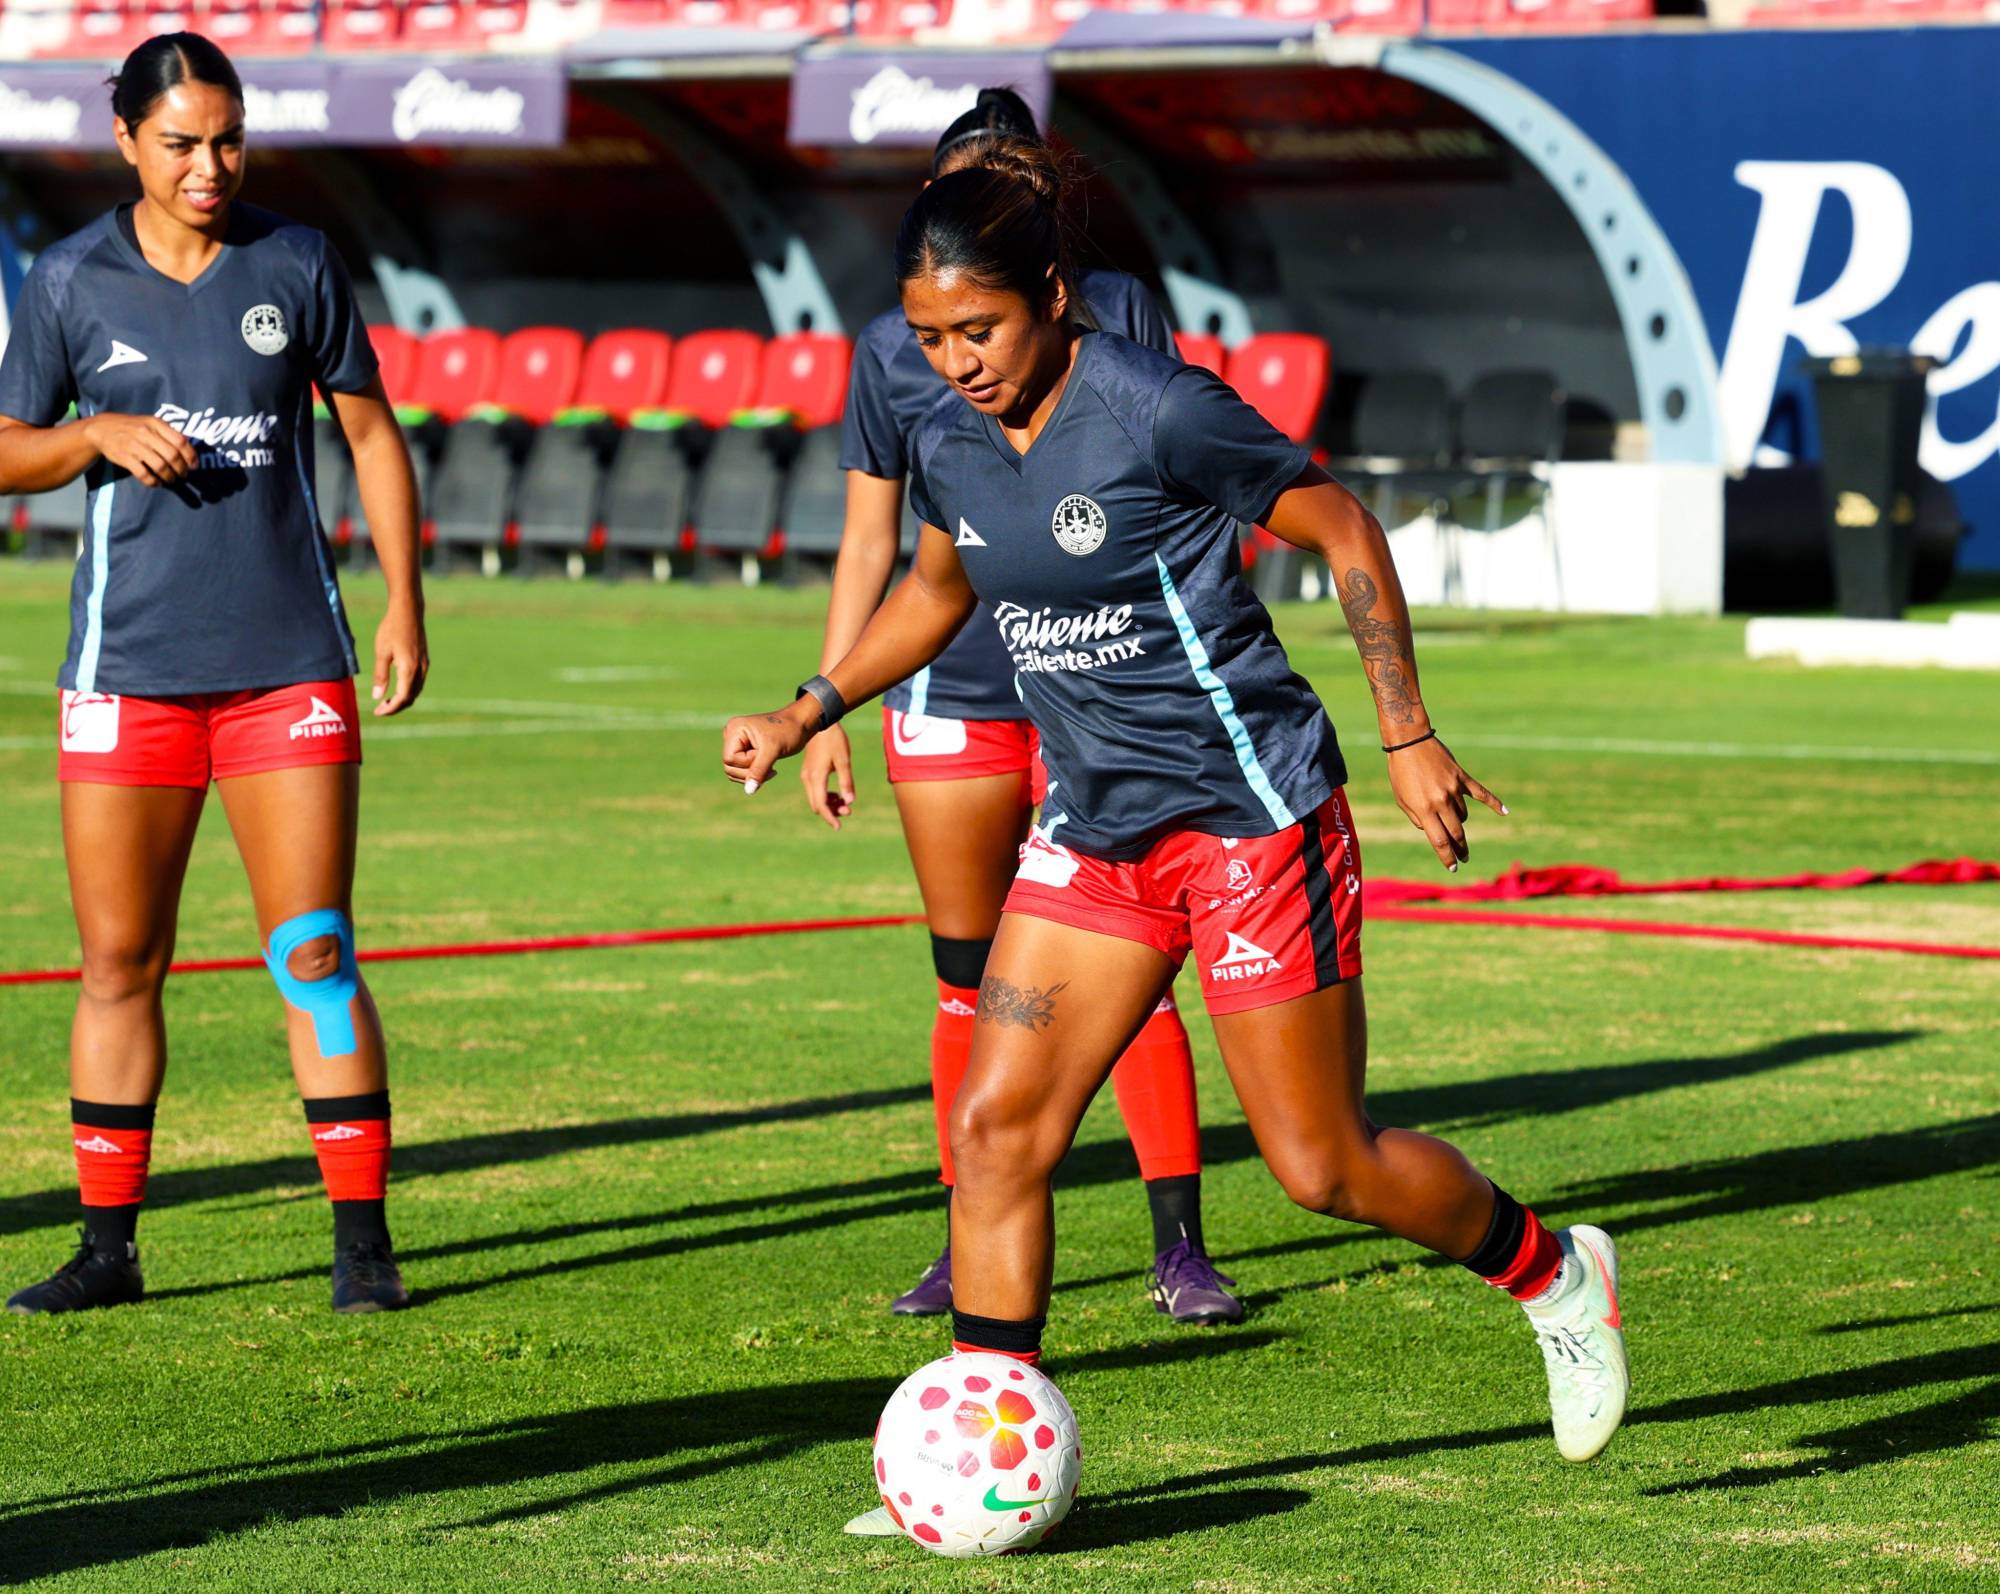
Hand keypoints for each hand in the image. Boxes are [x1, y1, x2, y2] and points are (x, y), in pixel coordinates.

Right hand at [86, 414, 198, 487]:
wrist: (101, 429)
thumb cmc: (132, 427)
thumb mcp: (150, 423)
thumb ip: (168, 433)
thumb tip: (189, 450)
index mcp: (155, 423)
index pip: (180, 441)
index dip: (191, 456)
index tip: (194, 466)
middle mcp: (145, 433)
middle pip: (172, 456)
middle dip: (182, 469)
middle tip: (183, 475)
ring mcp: (134, 446)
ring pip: (160, 466)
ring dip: (170, 477)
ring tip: (171, 480)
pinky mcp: (125, 458)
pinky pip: (144, 474)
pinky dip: (153, 482)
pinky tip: (157, 483)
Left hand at [372, 603, 427, 715]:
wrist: (409, 611)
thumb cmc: (392, 629)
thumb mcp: (381, 652)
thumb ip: (380, 676)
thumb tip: (377, 696)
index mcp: (409, 669)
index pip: (402, 698)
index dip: (390, 708)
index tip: (377, 712)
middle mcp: (420, 670)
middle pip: (411, 698)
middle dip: (396, 706)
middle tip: (380, 709)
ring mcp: (424, 665)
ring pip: (416, 691)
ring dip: (403, 699)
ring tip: (386, 700)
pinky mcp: (424, 660)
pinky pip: (418, 682)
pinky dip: (408, 690)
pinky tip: (397, 686)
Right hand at [723, 701, 818, 794]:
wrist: (800, 724)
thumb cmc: (788, 731)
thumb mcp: (773, 751)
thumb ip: (759, 770)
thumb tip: (749, 791)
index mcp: (734, 729)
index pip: (730, 759)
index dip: (748, 763)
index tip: (765, 754)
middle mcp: (731, 735)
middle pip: (730, 767)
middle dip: (751, 771)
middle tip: (770, 763)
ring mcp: (737, 743)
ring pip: (734, 771)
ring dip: (754, 774)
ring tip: (771, 766)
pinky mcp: (744, 750)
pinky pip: (742, 770)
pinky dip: (755, 773)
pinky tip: (769, 767)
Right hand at [799, 722, 856, 828]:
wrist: (821, 723)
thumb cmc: (834, 740)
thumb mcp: (844, 760)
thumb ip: (846, 781)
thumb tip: (850, 801)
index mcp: (816, 776)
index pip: (821, 804)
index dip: (829, 817)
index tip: (838, 827)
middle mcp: (808, 778)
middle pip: (817, 804)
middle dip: (831, 812)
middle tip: (848, 811)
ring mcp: (807, 775)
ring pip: (815, 798)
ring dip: (829, 804)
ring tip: (845, 803)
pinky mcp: (808, 772)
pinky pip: (814, 791)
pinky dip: (825, 796)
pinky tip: (837, 794)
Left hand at [1385, 736, 1504, 871]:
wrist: (1408, 741)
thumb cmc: (1401, 772)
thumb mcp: (1402, 800)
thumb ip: (1418, 819)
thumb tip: (1434, 831)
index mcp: (1424, 809)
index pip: (1440, 841)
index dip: (1447, 858)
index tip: (1454, 868)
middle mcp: (1441, 801)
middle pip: (1456, 833)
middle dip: (1460, 848)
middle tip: (1464, 857)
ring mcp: (1454, 789)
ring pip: (1463, 814)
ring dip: (1459, 820)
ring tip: (1450, 817)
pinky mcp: (1461, 777)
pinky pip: (1481, 793)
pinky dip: (1495, 803)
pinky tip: (1505, 812)